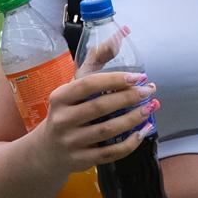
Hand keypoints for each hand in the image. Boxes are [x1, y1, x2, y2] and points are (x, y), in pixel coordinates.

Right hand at [32, 55, 158, 177]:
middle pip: (100, 107)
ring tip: (150, 109)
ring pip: (108, 130)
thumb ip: (94, 63)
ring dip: (134, 119)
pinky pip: (111, 152)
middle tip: (149, 92)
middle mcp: (62, 119)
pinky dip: (130, 143)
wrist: (47, 151)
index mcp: (59, 97)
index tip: (139, 77)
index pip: (89, 85)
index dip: (116, 80)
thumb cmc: (66, 112)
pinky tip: (143, 132)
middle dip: (129, 98)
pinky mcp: (81, 160)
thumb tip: (119, 37)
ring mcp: (71, 142)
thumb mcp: (71, 89)